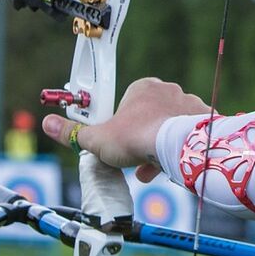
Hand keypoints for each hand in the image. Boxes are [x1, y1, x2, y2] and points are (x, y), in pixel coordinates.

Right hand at [42, 78, 209, 181]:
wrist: (178, 146)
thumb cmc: (138, 137)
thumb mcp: (97, 139)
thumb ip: (73, 133)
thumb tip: (49, 124)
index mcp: (142, 87)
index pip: (127, 105)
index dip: (120, 127)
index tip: (118, 143)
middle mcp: (168, 91)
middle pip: (150, 117)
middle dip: (141, 140)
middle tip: (134, 159)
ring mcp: (189, 104)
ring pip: (170, 127)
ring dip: (160, 146)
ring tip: (152, 168)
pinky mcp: (205, 120)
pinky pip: (190, 134)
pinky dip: (181, 148)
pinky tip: (175, 164)